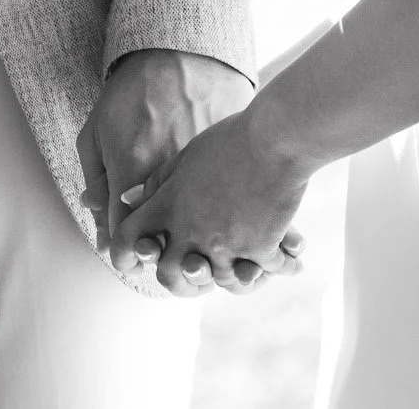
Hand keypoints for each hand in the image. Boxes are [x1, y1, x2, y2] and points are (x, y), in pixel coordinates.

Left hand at [77, 48, 249, 244]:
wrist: (182, 49)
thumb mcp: (98, 128)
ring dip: (189, 236)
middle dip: (156, 249)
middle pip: (163, 236)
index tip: (124, 254)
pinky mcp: (228, 161)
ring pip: (196, 226)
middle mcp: (168, 176)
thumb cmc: (135, 88)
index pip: (125, 235)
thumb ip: (95, 175)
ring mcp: (202, 170)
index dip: (123, 252)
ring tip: (182, 232)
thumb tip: (94, 212)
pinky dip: (217, 212)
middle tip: (153, 246)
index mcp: (131, 168)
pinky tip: (211, 209)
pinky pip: (223, 203)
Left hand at [112, 105, 308, 299]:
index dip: (124, 254)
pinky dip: (281, 267)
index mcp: (170, 204)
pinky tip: (294, 262)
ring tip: (247, 266)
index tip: (134, 261)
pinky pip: (264, 274)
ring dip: (231, 275)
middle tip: (195, 269)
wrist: (275, 137)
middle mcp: (192, 230)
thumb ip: (158, 181)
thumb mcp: (186, 154)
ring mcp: (225, 245)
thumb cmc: (230, 138)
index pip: (128, 238)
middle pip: (169, 275)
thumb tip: (126, 198)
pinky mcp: (259, 250)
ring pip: (216, 282)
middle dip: (177, 277)